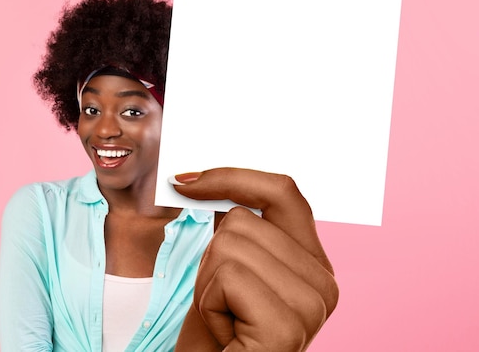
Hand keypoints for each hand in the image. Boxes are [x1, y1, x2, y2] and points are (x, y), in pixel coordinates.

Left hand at [173, 168, 338, 351]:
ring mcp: (312, 306)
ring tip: (226, 319)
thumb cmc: (219, 331)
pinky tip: (226, 334)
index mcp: (315, 264)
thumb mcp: (226, 267)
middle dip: (213, 258)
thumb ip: (237, 225)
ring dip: (208, 283)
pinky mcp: (288, 326)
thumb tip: (205, 178)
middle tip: (223, 301)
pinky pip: (228, 275)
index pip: (283, 193)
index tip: (186, 179)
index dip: (234, 177)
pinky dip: (209, 303)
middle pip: (245, 220)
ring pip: (230, 243)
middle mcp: (325, 283)